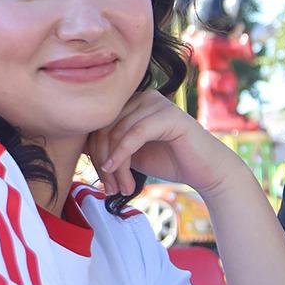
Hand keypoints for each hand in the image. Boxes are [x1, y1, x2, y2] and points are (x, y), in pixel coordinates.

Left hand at [86, 90, 241, 196]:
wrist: (206, 171)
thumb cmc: (170, 161)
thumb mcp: (131, 154)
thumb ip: (109, 145)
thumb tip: (78, 145)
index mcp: (133, 102)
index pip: (100, 122)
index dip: (93, 152)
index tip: (101, 180)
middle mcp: (144, 97)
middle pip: (105, 126)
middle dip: (102, 160)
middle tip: (108, 187)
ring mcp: (157, 103)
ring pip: (118, 132)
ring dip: (114, 165)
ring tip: (120, 187)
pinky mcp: (169, 116)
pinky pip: (135, 134)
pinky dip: (121, 154)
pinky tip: (115, 171)